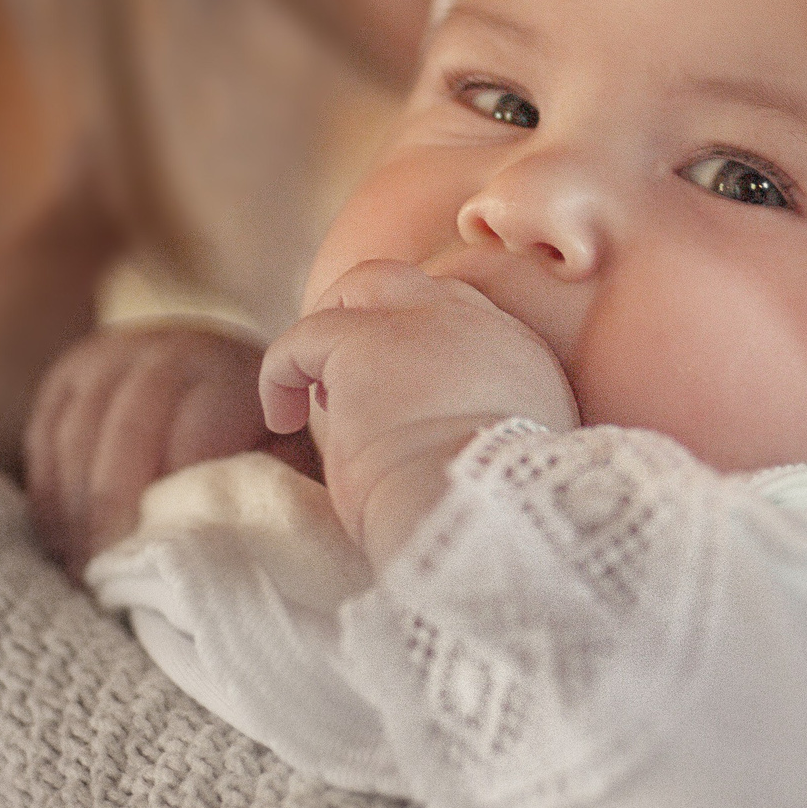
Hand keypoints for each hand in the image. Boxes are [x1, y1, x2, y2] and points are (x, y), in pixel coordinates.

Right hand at [24, 322, 319, 569]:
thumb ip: (276, 485)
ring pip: (75, 434)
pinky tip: (62, 541)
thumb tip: (263, 547)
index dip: (173, 503)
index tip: (164, 559)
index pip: (192, 436)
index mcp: (230, 374)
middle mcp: (168, 352)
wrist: (211, 365)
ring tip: (80, 568)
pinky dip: (49, 493)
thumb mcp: (282, 451)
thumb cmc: (255, 431)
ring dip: (73, 509)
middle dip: (111, 510)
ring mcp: (111, 355)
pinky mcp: (68, 372)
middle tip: (106, 571)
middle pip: (126, 432)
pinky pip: (44, 434)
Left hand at [261, 260, 576, 559]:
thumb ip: (485, 434)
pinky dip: (282, 373)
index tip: (398, 397)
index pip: (468, 322)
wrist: (479, 521)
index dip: (422, 347)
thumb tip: (442, 447)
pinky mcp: (367, 343)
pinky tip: (283, 419)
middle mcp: (482, 326)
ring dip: (334, 329)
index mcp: (524, 360)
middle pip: (420, 286)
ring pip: (367, 285)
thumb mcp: (507, 463)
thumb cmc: (488, 522)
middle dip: (376, 316)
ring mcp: (426, 323)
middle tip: (346, 378)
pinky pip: (306, 336)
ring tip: (315, 395)